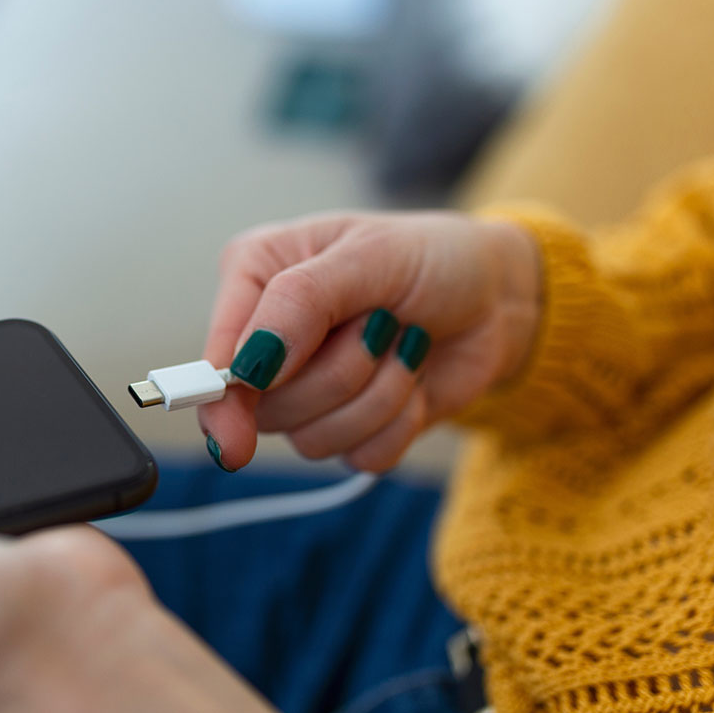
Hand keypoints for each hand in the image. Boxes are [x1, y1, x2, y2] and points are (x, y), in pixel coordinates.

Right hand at [198, 212, 540, 470]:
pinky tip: (414, 378)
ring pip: (315, 439)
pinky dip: (400, 420)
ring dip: (379, 394)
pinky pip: (361, 456)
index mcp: (257, 279)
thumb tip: (248, 364)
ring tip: (403, 342)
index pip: (216, 357)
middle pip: (270, 408)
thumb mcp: (371, 256)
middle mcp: (272, 340)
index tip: (233, 441)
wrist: (497, 295)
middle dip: (341, 373)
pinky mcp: (352, 427)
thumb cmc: (430, 256)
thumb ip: (300, 302)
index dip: (222, 402)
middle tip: (381, 323)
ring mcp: (310, 390)